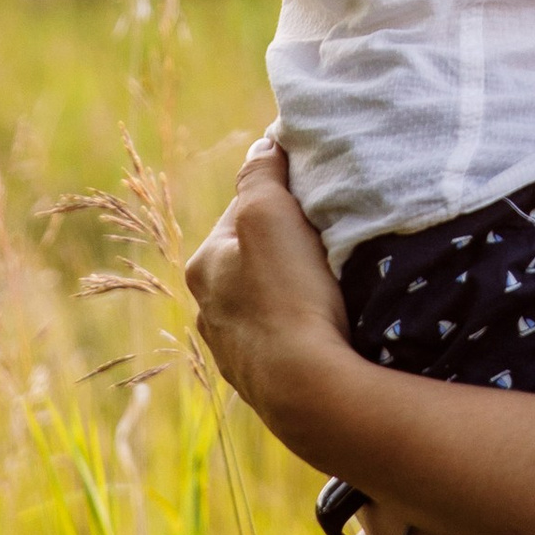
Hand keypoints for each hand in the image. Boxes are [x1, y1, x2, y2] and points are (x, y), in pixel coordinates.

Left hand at [184, 132, 353, 449]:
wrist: (308, 390)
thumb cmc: (287, 294)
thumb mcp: (269, 214)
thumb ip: (261, 174)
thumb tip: (263, 144)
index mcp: (203, 267)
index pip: (243, 213)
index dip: (281, 200)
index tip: (315, 203)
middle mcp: (208, 312)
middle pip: (254, 260)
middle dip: (286, 251)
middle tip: (327, 246)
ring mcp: (234, 354)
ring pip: (267, 305)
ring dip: (293, 295)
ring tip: (331, 291)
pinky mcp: (263, 386)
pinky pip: (283, 344)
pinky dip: (301, 332)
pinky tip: (327, 331)